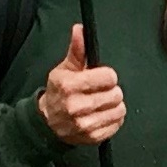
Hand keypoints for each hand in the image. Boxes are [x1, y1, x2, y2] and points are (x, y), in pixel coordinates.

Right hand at [35, 25, 126, 147]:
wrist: (47, 123)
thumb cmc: (58, 92)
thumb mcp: (64, 69)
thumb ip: (77, 50)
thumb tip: (80, 29)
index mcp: (69, 86)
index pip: (108, 77)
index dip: (107, 76)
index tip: (101, 77)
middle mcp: (76, 107)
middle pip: (116, 94)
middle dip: (111, 91)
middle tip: (100, 92)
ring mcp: (85, 125)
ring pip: (119, 110)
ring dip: (113, 105)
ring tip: (101, 103)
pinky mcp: (93, 137)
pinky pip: (117, 124)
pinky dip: (112, 119)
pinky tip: (101, 115)